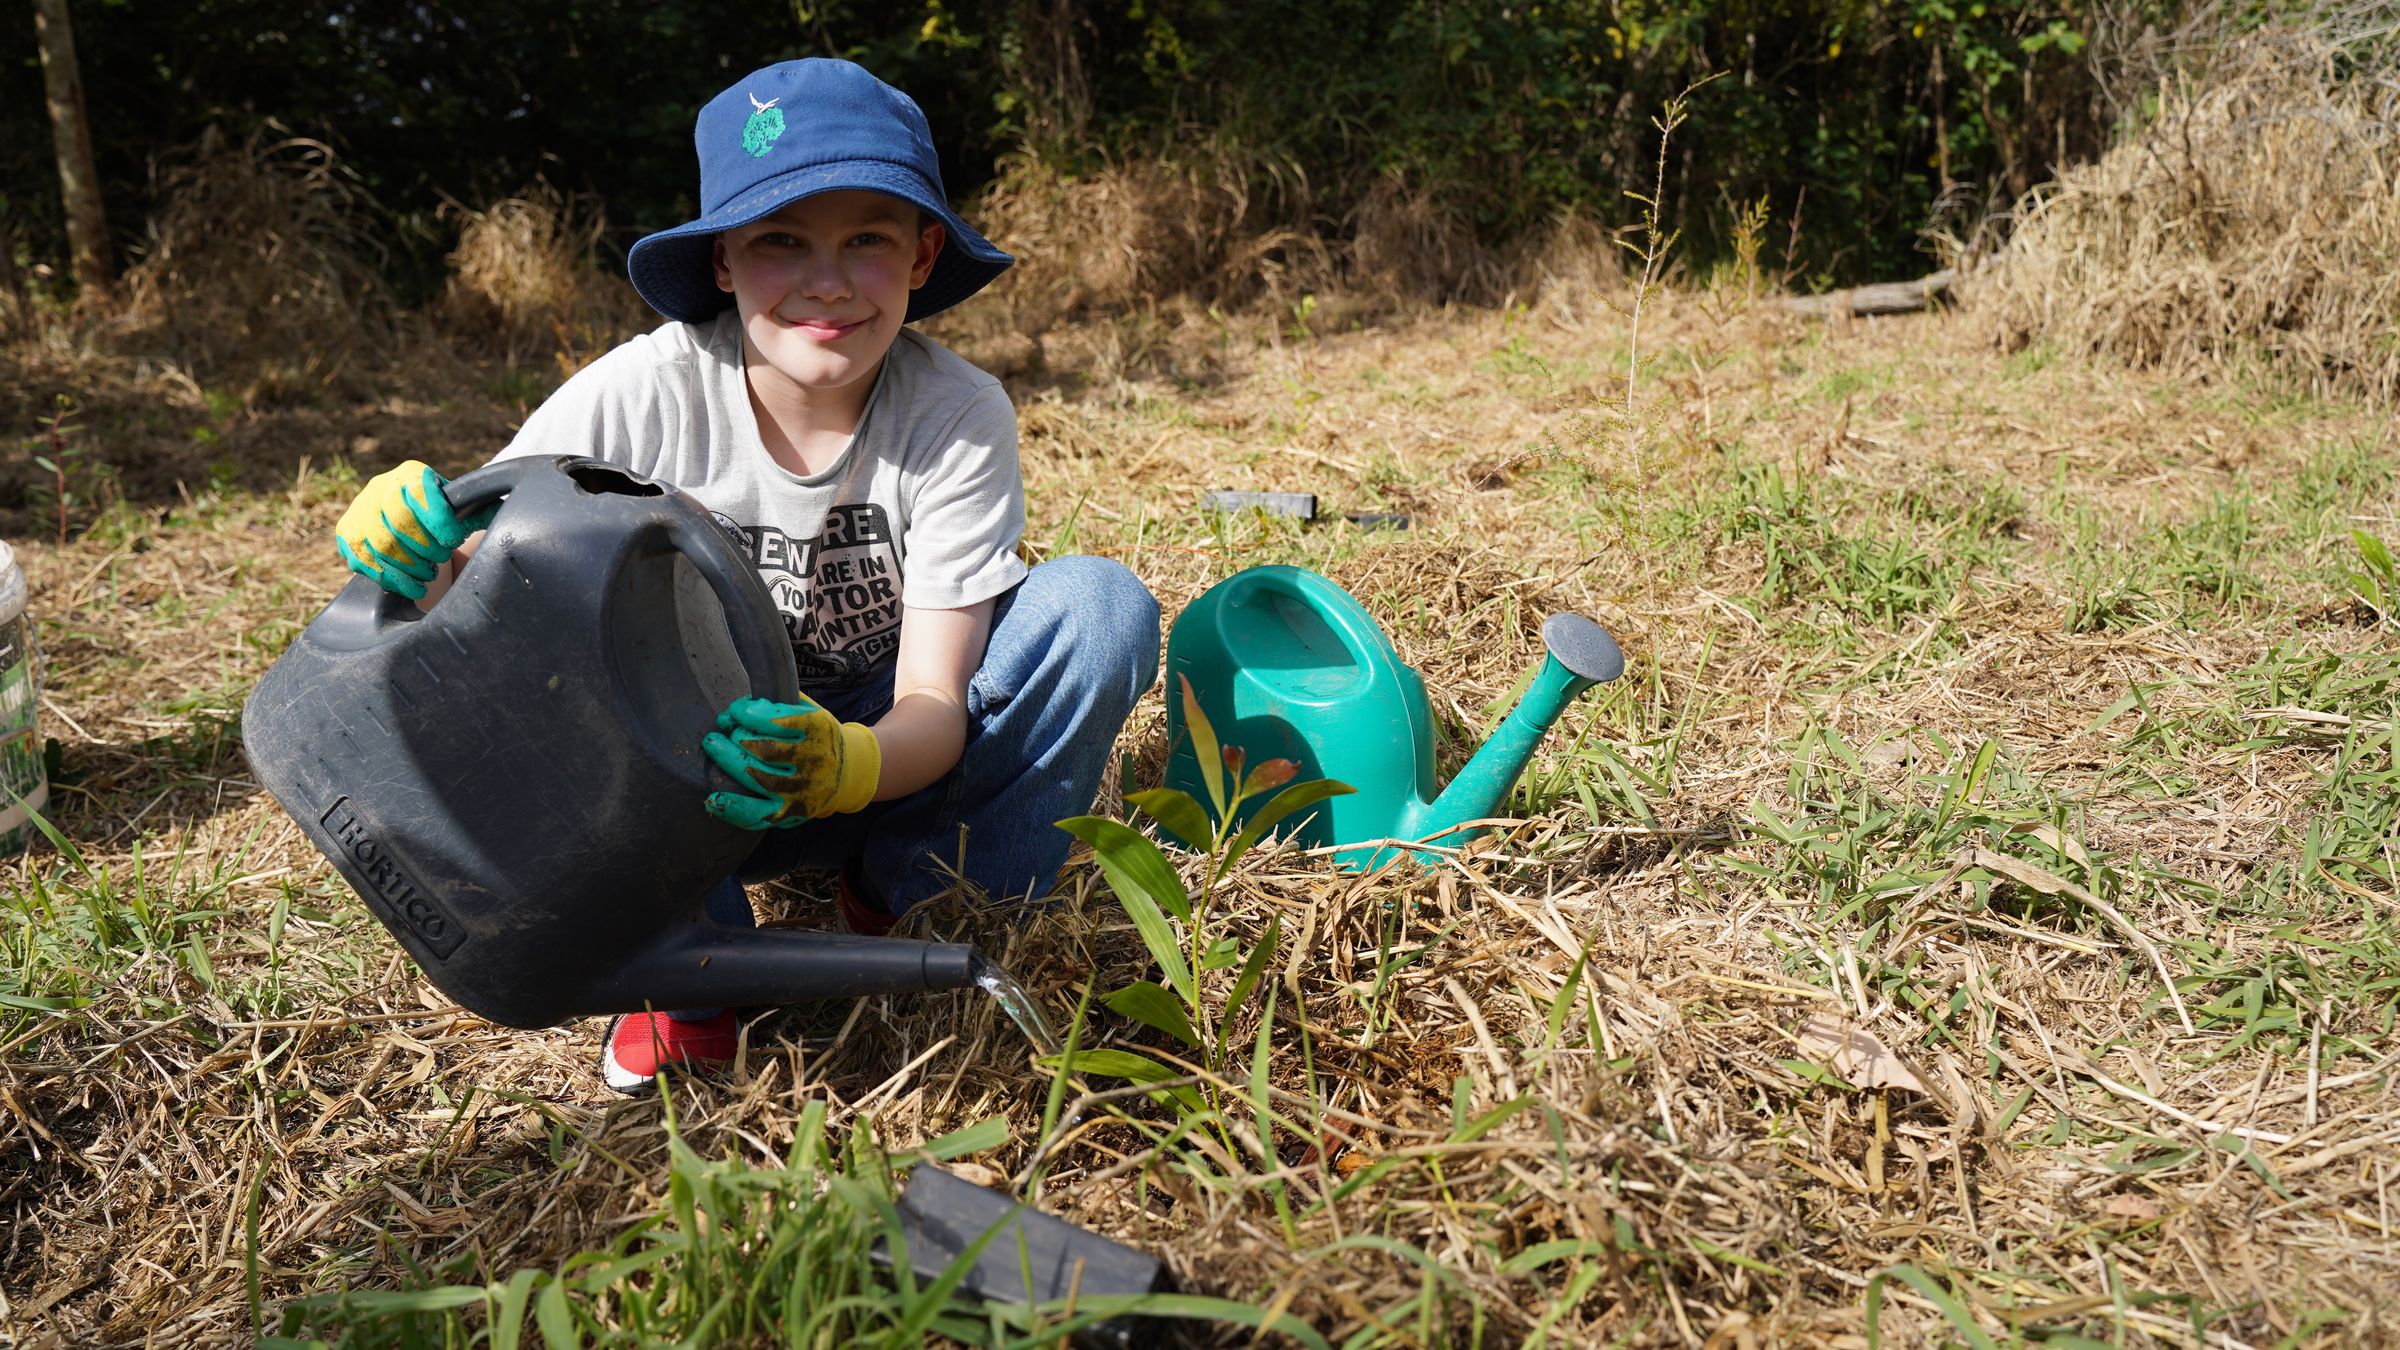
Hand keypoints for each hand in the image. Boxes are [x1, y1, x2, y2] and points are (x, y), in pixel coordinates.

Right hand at [333, 460, 491, 598]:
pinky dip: (392, 579)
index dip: (439, 520)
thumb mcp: (459, 507)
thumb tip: (510, 509)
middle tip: (440, 559)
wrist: (405, 518)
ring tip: (429, 574)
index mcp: (411, 475)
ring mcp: (359, 511)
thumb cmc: (441, 514)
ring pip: (380, 544)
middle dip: (424, 548)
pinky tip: (413, 586)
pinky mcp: (347, 535)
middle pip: (398, 522)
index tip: (454, 540)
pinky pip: (364, 562)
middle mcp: (380, 488)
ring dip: (409, 567)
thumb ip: (480, 510)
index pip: (421, 494)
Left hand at [703, 695, 881, 829]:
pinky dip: (733, 807)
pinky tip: (713, 798)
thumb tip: (734, 711)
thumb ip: (777, 704)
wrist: (847, 772)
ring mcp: (801, 789)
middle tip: (719, 733)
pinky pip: (758, 814)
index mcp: (818, 729)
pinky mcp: (791, 812)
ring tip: (714, 748)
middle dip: (735, 738)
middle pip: (764, 750)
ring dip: (728, 762)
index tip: (735, 711)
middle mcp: (813, 760)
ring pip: (757, 778)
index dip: (748, 713)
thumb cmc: (815, 736)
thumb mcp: (809, 711)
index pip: (777, 720)